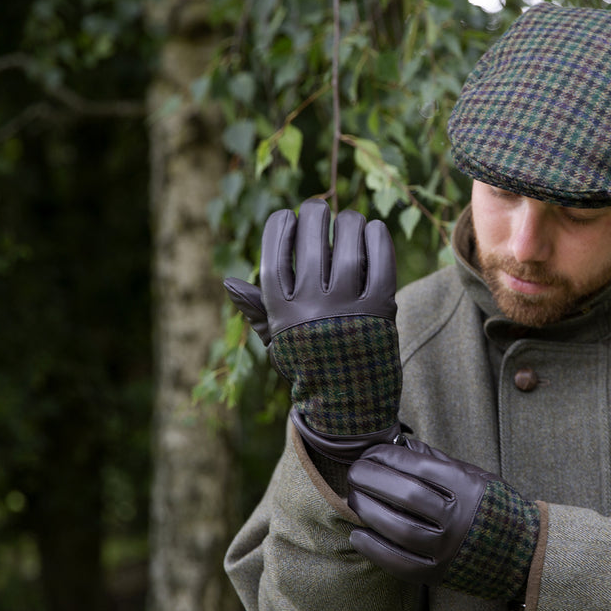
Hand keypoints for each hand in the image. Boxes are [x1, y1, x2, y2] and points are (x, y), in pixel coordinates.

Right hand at [223, 200, 401, 478]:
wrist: (349, 403)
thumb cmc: (309, 361)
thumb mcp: (279, 340)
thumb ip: (259, 309)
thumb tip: (229, 281)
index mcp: (282, 313)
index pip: (273, 256)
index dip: (280, 228)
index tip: (286, 216)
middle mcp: (312, 309)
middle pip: (312, 243)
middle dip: (314, 215)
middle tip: (318, 207)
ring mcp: (347, 310)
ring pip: (348, 248)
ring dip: (348, 223)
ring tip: (347, 219)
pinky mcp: (380, 310)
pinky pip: (381, 262)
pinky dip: (378, 239)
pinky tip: (372, 230)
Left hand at [348, 439, 540, 600]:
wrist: (521, 551)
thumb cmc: (490, 505)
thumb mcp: (473, 475)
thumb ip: (437, 461)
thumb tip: (400, 445)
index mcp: (467, 487)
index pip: (419, 467)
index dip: (388, 458)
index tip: (371, 454)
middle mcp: (458, 518)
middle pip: (404, 495)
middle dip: (371, 480)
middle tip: (354, 473)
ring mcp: (448, 549)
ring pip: (397, 528)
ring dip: (367, 511)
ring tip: (354, 499)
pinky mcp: (438, 574)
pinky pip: (398, 563)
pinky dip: (373, 548)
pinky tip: (358, 534)